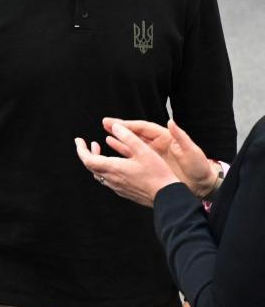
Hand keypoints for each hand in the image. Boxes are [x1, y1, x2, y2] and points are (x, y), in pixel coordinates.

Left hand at [75, 121, 180, 206]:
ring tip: (101, 151)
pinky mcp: (123, 191)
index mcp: (113, 168)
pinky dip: (105, 169)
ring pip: (99, 174)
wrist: (167, 196)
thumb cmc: (157, 173)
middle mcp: (111, 179)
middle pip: (91, 166)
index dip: (81, 149)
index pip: (87, 160)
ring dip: (96, 161)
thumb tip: (115, 126)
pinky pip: (107, 179)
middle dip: (88, 153)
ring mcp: (117, 187)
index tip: (79, 140)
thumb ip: (128, 137)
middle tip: (91, 143)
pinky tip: (115, 164)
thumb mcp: (144, 150)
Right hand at [102, 118, 216, 197]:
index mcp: (165, 138)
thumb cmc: (198, 167)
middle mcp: (157, 144)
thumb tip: (171, 122)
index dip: (128, 124)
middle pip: (134, 134)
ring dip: (119, 141)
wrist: (201, 184)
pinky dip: (123, 154)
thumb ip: (181, 136)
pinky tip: (113, 152)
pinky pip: (133, 158)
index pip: (143, 128)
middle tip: (105, 124)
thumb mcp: (191, 151)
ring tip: (105, 137)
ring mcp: (153, 155)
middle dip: (119, 129)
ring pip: (132, 146)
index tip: (114, 122)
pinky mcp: (151, 165)